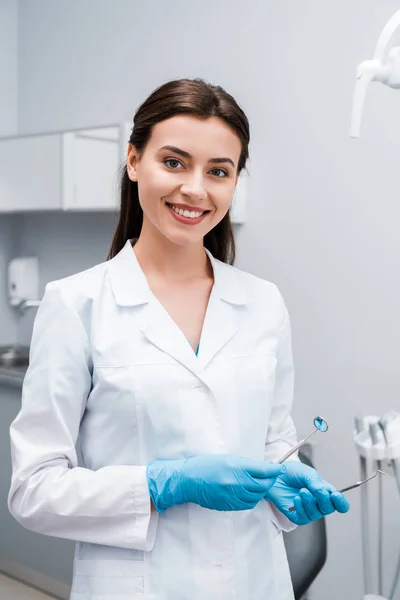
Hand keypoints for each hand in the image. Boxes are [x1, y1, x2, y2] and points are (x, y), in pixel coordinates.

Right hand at [146, 454, 284, 512]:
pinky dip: (252, 498)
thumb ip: (246, 464)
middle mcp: (238, 483)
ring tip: (259, 483)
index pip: (264, 470)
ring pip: (258, 496)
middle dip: (270, 480)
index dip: (275, 469)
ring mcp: (234, 496)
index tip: (280, 468)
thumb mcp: (227, 458)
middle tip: (271, 475)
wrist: (189, 480)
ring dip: (262, 490)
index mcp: (237, 467)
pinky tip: (249, 491)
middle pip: (264, 485)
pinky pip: (248, 503)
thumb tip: (263, 466)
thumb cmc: (206, 465)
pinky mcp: (230, 505)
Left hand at [264, 460, 349, 524]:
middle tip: (316, 490)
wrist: (275, 474)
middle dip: (323, 500)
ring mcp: (308, 510)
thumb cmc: (292, 472)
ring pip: (315, 514)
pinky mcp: (296, 515)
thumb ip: (316, 482)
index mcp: (326, 492)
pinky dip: (300, 508)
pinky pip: (303, 518)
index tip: (335, 495)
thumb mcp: (306, 473)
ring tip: (302, 491)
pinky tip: (296, 499)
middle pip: (329, 509)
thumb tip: (324, 492)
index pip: (340, 504)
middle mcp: (319, 503)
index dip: (341, 502)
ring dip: (310, 502)